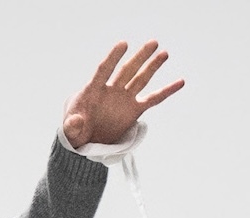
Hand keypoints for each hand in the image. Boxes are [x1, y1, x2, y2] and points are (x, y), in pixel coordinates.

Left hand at [63, 41, 183, 147]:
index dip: (113, 58)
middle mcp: (111, 91)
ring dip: (152, 67)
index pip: (103, 70)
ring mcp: (123, 99)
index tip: (123, 44)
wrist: (84, 143)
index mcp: (92, 91)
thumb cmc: (74, 133)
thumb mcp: (70, 131)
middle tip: (153, 43)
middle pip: (126, 71)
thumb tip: (75, 121)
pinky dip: (166, 91)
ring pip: (140, 79)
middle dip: (139, 57)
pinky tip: (180, 82)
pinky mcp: (133, 110)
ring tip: (164, 53)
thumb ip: (71, 126)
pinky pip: (153, 99)